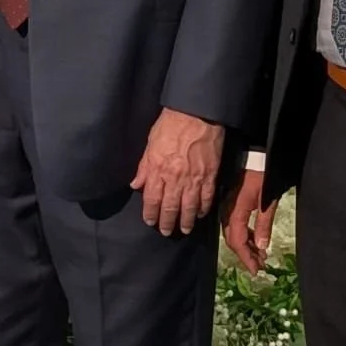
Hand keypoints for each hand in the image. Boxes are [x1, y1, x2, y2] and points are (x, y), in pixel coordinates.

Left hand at [131, 107, 225, 234]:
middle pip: (170, 207)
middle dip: (167, 222)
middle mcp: (175, 178)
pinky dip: (203, 209)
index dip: (150, 213)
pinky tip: (200, 214)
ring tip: (184, 229)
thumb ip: (144, 167)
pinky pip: (207, 198)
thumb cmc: (170, 125)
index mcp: (158, 169)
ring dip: (186, 221)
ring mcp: (194, 179)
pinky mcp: (210, 176)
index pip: (152, 199)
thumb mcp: (150, 143)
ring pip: (189, 207)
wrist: (197, 114)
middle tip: (166, 231)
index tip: (150, 221)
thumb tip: (136, 185)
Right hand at [221, 168, 274, 272]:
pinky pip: (233, 224)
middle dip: (246, 255)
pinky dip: (244, 235)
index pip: (237, 241)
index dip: (246, 258)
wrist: (256, 155)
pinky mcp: (230, 203)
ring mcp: (227, 206)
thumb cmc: (264, 176)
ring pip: (232, 233)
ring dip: (245, 246)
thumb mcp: (268, 202)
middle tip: (260, 265)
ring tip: (260, 255)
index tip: (256, 271)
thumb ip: (264, 225)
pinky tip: (254, 239)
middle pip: (232, 239)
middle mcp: (227, 211)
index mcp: (235, 211)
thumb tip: (263, 248)